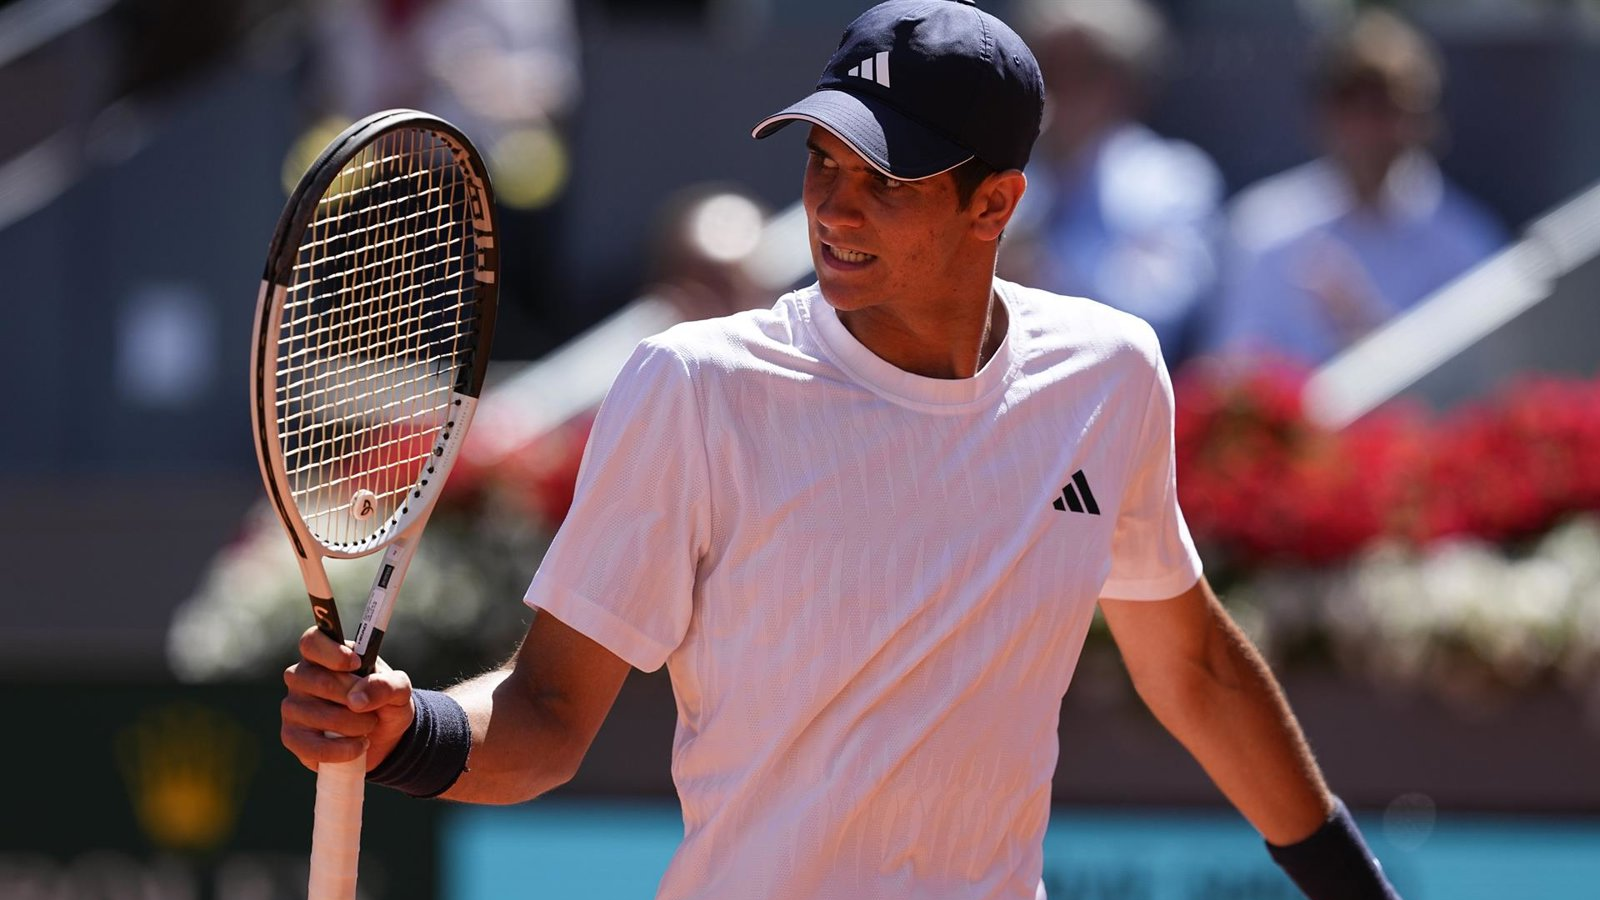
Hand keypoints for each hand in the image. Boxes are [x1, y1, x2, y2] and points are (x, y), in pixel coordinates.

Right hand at [281, 626, 414, 771]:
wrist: (384, 737)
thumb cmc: (385, 701)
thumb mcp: (399, 689)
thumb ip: (386, 685)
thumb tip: (357, 699)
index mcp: (324, 655)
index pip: (311, 641)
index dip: (331, 652)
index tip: (355, 663)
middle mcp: (301, 677)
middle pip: (317, 680)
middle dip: (352, 696)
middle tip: (371, 707)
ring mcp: (293, 707)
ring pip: (315, 714)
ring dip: (351, 724)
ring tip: (368, 726)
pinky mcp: (292, 737)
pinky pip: (310, 745)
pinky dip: (340, 750)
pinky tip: (358, 747)